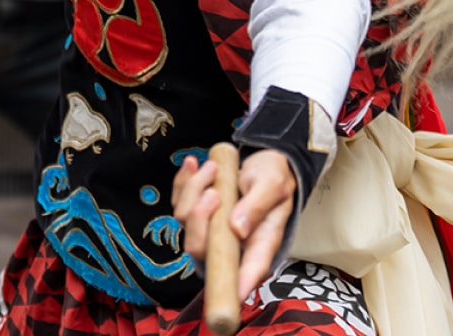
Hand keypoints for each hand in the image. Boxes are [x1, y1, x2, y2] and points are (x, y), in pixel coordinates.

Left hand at [172, 148, 295, 300]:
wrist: (264, 159)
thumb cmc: (274, 176)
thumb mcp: (273, 184)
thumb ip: (257, 205)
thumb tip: (238, 229)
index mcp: (259, 243)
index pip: (248, 273)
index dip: (237, 287)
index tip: (233, 294)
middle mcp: (232, 243)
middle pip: (200, 248)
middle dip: (199, 217)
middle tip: (215, 192)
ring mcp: (211, 229)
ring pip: (185, 221)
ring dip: (193, 189)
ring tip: (213, 168)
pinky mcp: (198, 212)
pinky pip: (178, 201)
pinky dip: (183, 181)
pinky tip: (193, 164)